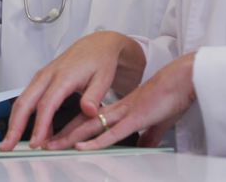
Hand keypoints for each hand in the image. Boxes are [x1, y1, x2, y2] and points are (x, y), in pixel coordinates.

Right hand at [0, 31, 144, 150]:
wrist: (97, 45)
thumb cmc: (100, 61)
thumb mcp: (104, 78)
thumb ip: (94, 96)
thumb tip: (88, 111)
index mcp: (64, 76)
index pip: (47, 104)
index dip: (40, 125)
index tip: (36, 142)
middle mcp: (48, 75)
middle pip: (25, 102)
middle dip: (14, 126)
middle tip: (7, 146)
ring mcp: (42, 77)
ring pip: (22, 101)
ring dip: (14, 122)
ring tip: (9, 143)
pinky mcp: (41, 80)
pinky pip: (28, 99)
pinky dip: (22, 115)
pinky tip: (27, 131)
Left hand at [57, 52, 196, 150]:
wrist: (184, 79)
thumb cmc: (172, 97)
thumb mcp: (157, 121)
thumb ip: (148, 135)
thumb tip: (145, 146)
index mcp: (120, 108)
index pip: (89, 120)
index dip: (71, 129)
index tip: (56, 138)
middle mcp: (117, 109)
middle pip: (83, 122)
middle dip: (61, 134)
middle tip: (41, 142)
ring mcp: (124, 112)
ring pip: (90, 126)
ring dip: (69, 138)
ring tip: (51, 146)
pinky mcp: (135, 117)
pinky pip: (111, 131)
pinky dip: (95, 141)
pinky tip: (81, 146)